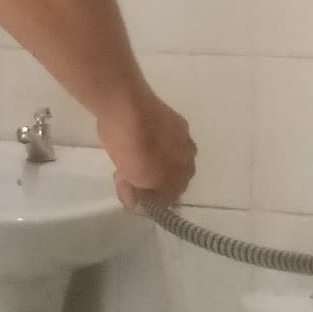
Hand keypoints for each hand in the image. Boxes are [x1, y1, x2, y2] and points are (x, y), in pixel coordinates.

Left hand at [96, 81, 195, 212]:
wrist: (125, 105)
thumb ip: (141, 197)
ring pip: (163, 158)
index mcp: (185, 171)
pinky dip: (147, 145)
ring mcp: (180, 132)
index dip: (148, 201)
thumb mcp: (133, 181)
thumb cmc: (132, 146)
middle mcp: (190, 153)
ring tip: (124, 159)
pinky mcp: (167, 116)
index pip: (170, 197)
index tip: (129, 195)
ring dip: (146, 164)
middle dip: (147, 182)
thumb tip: (140, 207)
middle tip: (123, 178)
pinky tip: (131, 141)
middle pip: (169, 177)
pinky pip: (158, 140)